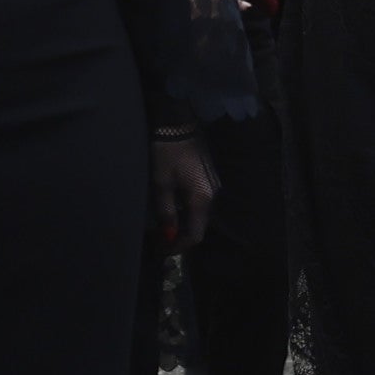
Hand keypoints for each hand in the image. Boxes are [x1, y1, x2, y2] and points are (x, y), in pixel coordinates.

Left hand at [151, 127, 218, 250]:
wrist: (177, 124)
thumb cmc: (167, 153)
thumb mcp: (161, 183)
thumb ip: (166, 211)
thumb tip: (168, 234)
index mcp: (202, 198)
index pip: (195, 234)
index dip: (179, 246)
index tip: (163, 250)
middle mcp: (212, 195)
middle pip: (199, 227)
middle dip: (181, 238)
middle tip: (161, 243)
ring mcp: (212, 187)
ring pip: (199, 216)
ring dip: (184, 226)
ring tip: (165, 229)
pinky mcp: (208, 179)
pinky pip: (199, 204)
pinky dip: (187, 213)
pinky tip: (174, 212)